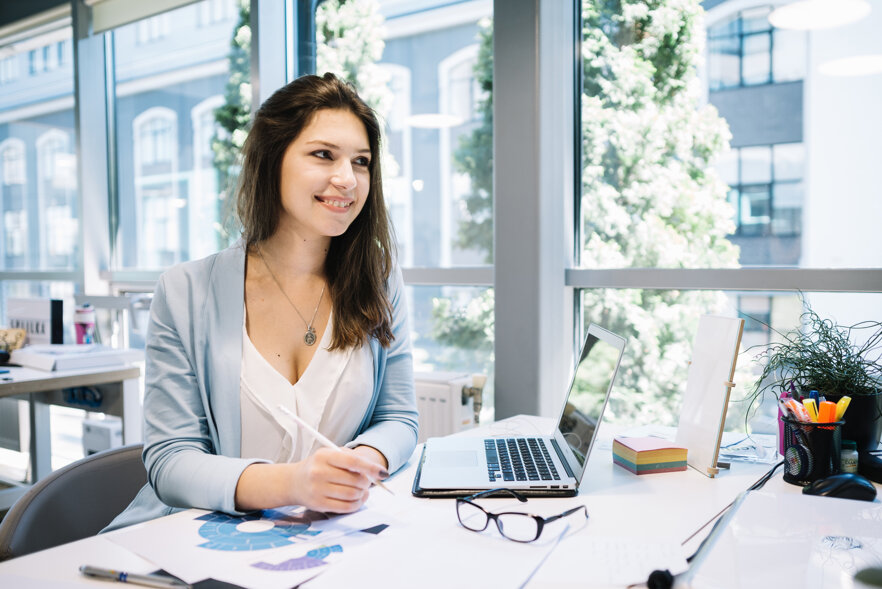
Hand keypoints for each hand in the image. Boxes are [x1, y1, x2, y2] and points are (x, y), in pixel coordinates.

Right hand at [235, 447, 389, 512]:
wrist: (293, 482)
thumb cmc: (318, 466)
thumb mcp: (330, 454)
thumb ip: (350, 458)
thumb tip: (374, 471)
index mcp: (323, 456)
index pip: (353, 462)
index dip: (371, 468)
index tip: (384, 473)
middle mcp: (318, 472)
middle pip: (355, 480)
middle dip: (367, 482)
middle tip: (367, 482)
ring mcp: (317, 490)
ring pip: (352, 495)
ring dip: (362, 494)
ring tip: (362, 490)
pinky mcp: (318, 505)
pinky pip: (345, 507)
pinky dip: (356, 504)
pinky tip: (357, 499)